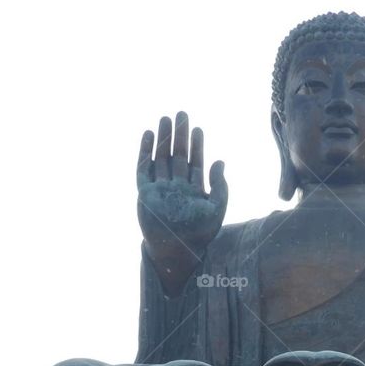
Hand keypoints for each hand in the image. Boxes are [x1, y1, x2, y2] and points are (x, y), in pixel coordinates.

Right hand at [137, 111, 227, 282]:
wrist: (175, 251)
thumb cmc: (198, 235)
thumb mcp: (216, 209)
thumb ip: (220, 186)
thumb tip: (220, 161)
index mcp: (193, 191)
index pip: (195, 163)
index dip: (197, 146)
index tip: (198, 129)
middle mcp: (176, 187)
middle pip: (177, 156)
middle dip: (180, 136)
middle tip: (182, 114)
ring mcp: (160, 189)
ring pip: (161, 158)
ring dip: (163, 139)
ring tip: (166, 118)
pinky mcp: (145, 193)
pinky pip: (143, 168)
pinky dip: (145, 152)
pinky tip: (149, 135)